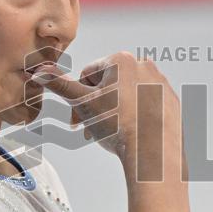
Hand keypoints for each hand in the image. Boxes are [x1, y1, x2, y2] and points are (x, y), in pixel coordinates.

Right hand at [33, 51, 181, 164]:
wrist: (154, 151)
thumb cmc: (118, 126)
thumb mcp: (83, 104)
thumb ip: (60, 85)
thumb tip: (40, 72)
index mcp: (121, 60)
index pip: (87, 75)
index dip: (77, 99)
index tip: (76, 121)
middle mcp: (144, 66)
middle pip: (109, 85)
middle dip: (96, 108)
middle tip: (90, 131)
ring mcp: (161, 83)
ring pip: (128, 96)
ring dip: (115, 112)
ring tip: (112, 134)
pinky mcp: (172, 101)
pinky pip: (147, 106)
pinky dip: (137, 117)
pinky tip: (133, 134)